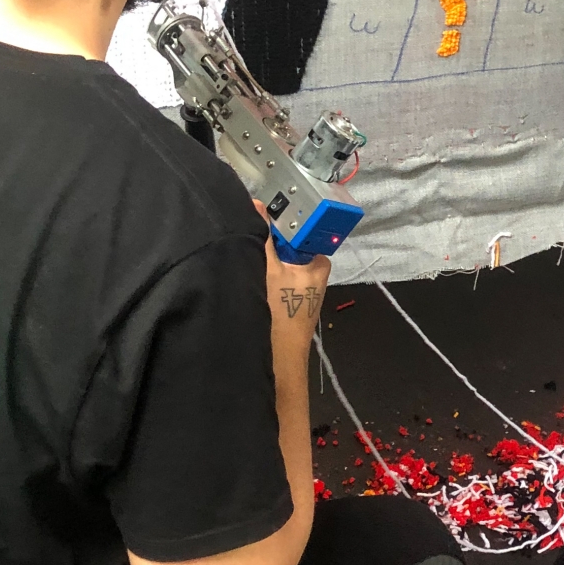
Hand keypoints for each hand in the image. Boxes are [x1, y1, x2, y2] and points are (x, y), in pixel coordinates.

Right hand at [253, 203, 329, 363]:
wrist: (279, 361)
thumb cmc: (280, 314)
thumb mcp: (269, 269)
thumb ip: (263, 236)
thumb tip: (256, 203)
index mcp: (319, 262)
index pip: (299, 230)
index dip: (277, 223)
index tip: (254, 218)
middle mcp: (314, 273)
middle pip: (287, 246)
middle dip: (268, 244)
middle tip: (244, 240)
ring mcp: (302, 289)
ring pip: (279, 264)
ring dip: (263, 261)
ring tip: (244, 259)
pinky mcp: (290, 301)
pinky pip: (275, 279)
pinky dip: (263, 277)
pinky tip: (249, 278)